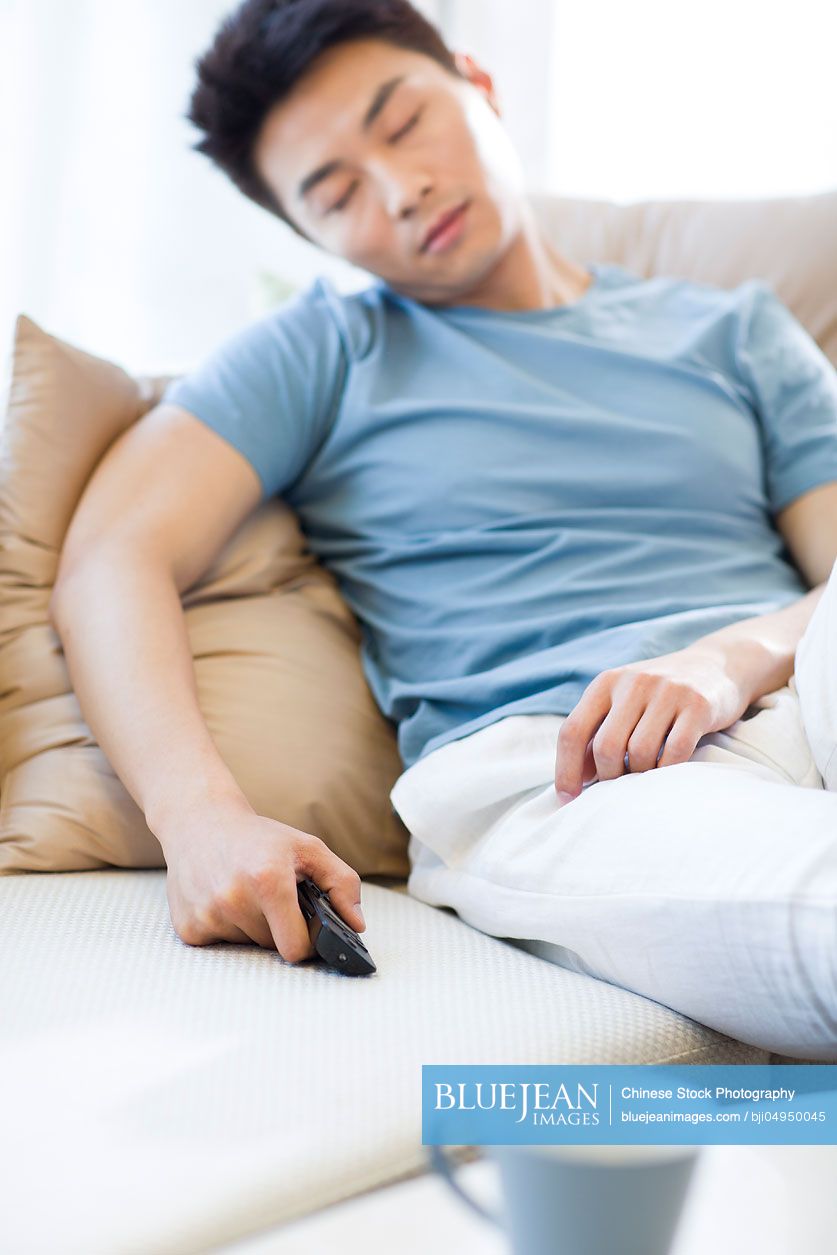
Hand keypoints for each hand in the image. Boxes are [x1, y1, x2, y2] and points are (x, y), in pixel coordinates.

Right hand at [158, 796, 365, 961]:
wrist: (199, 822)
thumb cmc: (259, 838)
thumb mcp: (307, 848)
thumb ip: (341, 883)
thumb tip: (357, 924)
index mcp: (268, 880)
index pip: (295, 948)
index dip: (307, 942)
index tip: (307, 929)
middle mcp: (233, 899)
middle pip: (272, 946)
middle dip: (278, 928)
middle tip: (270, 897)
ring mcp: (207, 915)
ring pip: (246, 945)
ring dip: (251, 927)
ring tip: (244, 893)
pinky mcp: (187, 927)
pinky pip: (220, 946)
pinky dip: (226, 929)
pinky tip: (222, 899)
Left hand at [553, 646, 750, 801]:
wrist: (716, 666)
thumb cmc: (658, 696)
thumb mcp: (622, 703)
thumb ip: (597, 734)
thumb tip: (575, 779)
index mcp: (605, 683)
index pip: (573, 731)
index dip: (565, 770)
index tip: (568, 799)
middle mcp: (633, 683)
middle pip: (606, 747)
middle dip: (608, 776)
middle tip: (618, 786)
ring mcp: (667, 692)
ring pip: (639, 752)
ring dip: (639, 775)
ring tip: (644, 774)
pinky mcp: (698, 705)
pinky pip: (675, 752)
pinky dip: (667, 770)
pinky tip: (667, 769)